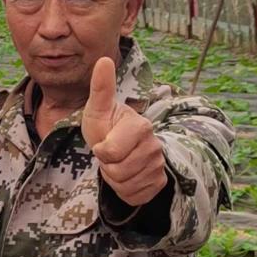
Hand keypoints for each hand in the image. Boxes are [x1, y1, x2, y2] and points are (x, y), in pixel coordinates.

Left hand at [82, 56, 167, 205]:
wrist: (120, 147)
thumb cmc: (106, 126)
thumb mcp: (98, 108)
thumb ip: (101, 87)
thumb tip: (103, 59)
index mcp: (141, 126)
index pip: (110, 152)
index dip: (100, 151)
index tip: (102, 141)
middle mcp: (154, 146)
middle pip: (118, 171)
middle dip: (107, 166)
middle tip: (109, 154)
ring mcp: (158, 165)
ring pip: (126, 185)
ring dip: (114, 178)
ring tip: (117, 163)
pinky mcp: (159, 182)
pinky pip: (135, 196)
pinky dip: (125, 190)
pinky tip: (126, 176)